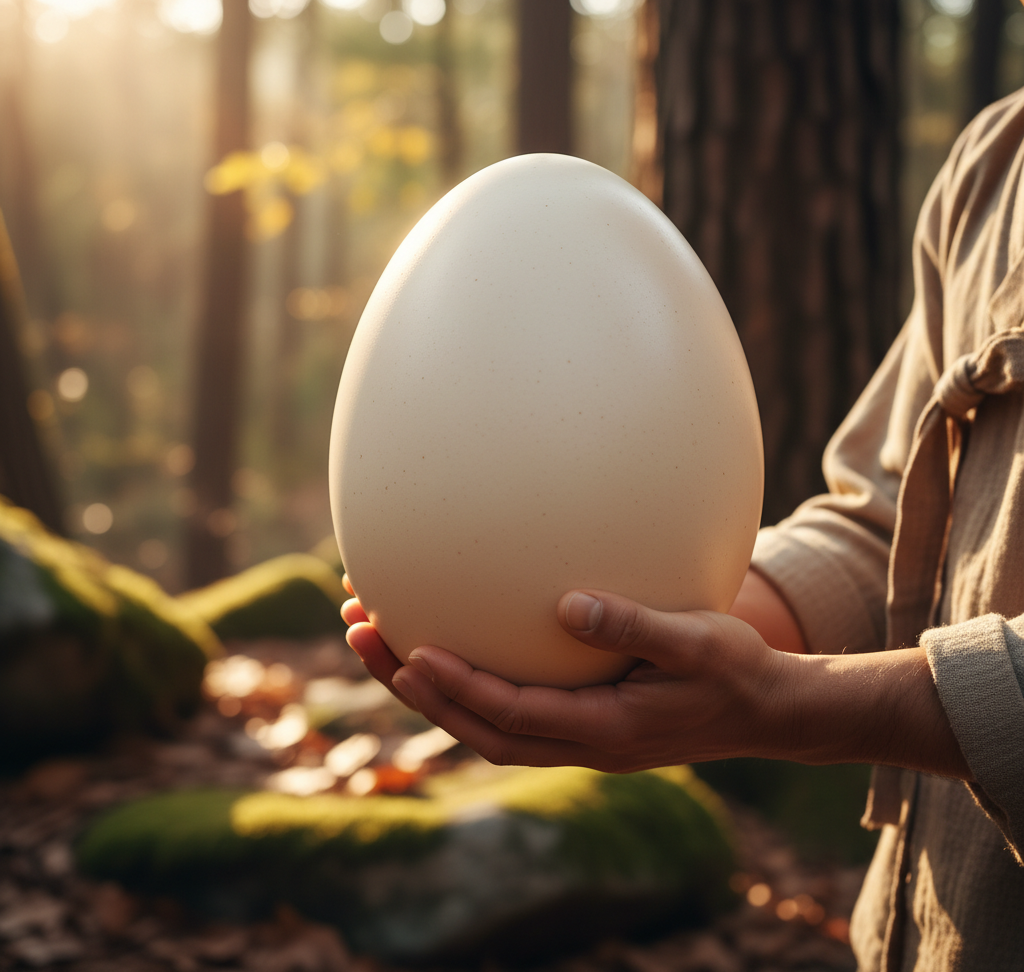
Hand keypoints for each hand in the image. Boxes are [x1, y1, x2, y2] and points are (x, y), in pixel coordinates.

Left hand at [341, 574, 969, 778]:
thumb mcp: (698, 641)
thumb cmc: (737, 673)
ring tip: (381, 637)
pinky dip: (467, 685)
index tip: (409, 650)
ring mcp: (578, 739)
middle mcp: (580, 743)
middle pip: (478, 728)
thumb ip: (634, 625)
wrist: (768, 714)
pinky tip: (449, 642)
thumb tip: (567, 603)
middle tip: (363, 636)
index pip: (511, 713)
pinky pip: (509, 711)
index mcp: (603, 729)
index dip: (457, 687)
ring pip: (486, 725)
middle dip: (415, 687)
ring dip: (430, 688)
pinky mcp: (581, 722)